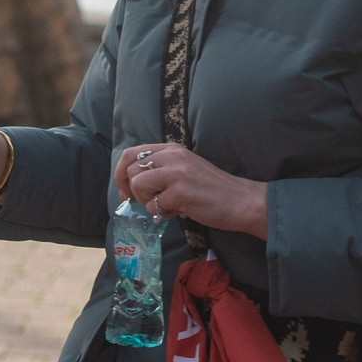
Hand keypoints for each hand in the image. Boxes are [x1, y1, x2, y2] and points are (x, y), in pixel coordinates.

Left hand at [111, 142, 269, 237]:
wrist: (240, 200)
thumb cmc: (212, 188)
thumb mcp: (186, 168)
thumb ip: (162, 169)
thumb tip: (130, 184)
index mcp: (172, 149)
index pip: (131, 153)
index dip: (121, 173)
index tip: (124, 189)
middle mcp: (173, 156)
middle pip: (131, 170)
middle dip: (132, 190)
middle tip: (147, 200)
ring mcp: (176, 174)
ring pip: (138, 185)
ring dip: (145, 200)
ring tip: (164, 204)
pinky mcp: (180, 193)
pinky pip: (153, 206)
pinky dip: (161, 213)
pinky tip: (177, 211)